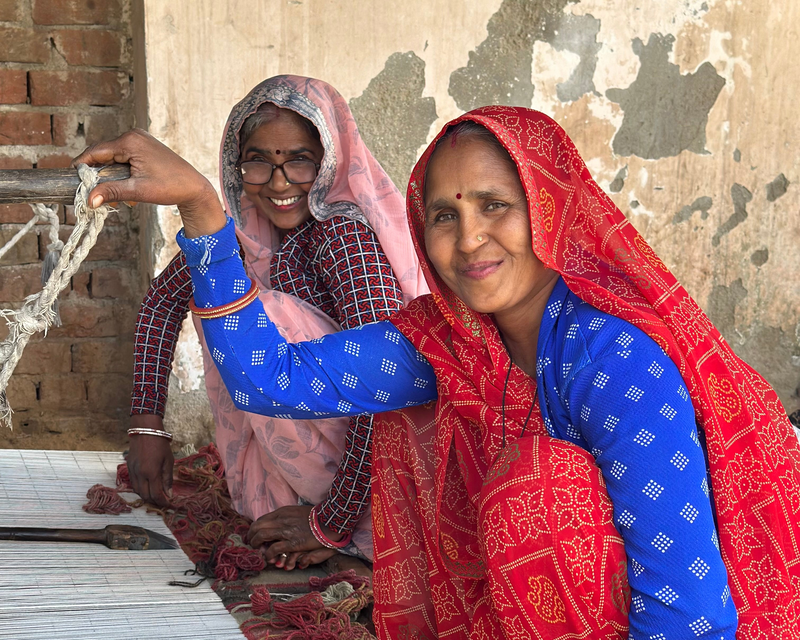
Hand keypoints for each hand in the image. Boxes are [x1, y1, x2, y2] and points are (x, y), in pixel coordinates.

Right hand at [71, 129, 225, 237]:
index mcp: (130, 141)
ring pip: (114, 157)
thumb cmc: (171, 187)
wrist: (194, 187)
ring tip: (120, 197)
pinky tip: (129, 189)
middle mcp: (134, 136)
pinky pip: (125, 157)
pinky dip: (122, 173)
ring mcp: (140, 140)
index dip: (83, 165)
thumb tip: (89, 200)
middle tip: (97, 194)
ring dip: (112, 176)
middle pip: (104, 154)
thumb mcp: (138, 191)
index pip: (96, 151)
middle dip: (100, 175)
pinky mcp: (145, 147)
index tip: (73, 178)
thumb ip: (112, 192)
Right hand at [126, 414, 173, 507]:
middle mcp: (139, 475)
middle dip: (155, 501)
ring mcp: (132, 472)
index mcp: (151, 472)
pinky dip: (141, 489)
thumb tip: (169, 494)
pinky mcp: (128, 469)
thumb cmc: (160, 445)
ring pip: (138, 492)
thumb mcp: (168, 461)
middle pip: (145, 496)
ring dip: (147, 496)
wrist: (145, 431)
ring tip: (157, 495)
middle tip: (164, 501)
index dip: (163, 503)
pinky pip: (133, 484)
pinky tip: (148, 487)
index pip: (156, 495)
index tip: (170, 505)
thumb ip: (167, 479)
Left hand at [247, 505, 341, 569]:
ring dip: (256, 544)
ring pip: (261, 536)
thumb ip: (285, 516)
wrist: (329, 521)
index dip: (254, 529)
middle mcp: (281, 519)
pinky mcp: (292, 542)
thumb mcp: (297, 512)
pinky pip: (273, 548)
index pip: (261, 519)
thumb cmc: (315, 516)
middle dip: (251, 536)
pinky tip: (269, 557)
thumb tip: (276, 523)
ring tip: (258, 551)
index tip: (253, 535)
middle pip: (257, 526)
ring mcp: (286, 531)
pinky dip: (268, 554)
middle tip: (252, 544)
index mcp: (282, 512)